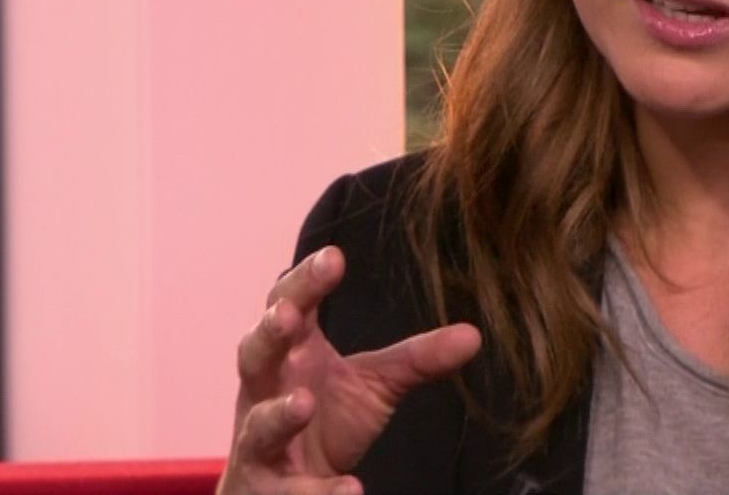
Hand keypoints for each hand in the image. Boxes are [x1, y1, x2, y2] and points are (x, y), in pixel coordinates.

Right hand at [216, 245, 482, 494]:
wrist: (285, 491)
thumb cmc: (325, 423)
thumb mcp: (373, 386)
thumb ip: (415, 360)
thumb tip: (474, 335)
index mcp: (291, 353)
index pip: (290, 305)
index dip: (306, 281)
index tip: (334, 257)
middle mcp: (265, 391)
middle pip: (255, 353)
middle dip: (268, 332)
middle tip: (289, 315)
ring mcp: (258, 442)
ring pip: (258, 425)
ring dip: (278, 414)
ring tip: (305, 403)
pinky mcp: (265, 490)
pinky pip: (285, 492)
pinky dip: (317, 493)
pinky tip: (351, 489)